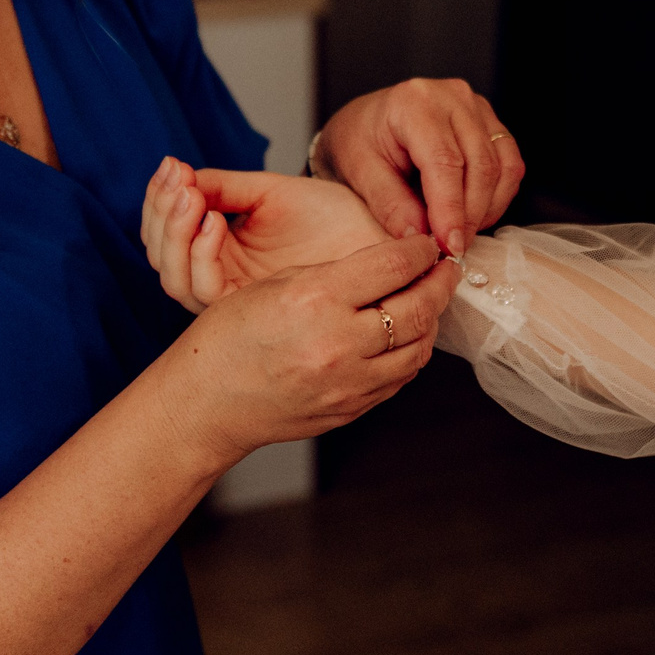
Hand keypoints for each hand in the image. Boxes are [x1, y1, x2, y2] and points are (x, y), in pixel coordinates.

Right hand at [142, 157, 388, 312]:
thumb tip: (178, 172)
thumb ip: (228, 186)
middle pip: (163, 259)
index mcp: (222, 253)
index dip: (160, 200)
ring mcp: (236, 299)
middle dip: (162, 215)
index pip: (168, 233)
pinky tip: (213, 221)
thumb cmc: (332, 218)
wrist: (374, 239)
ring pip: (177, 279)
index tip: (170, 167)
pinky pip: (206, 292)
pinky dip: (201, 254)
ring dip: (176, 232)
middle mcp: (223, 280)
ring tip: (192, 197)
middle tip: (177, 180)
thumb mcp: (272, 194)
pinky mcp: (254, 311)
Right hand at [161, 232, 459, 466]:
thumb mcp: (275, 284)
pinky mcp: (350, 409)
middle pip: (419, 307)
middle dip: (441, 283)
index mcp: (315, 298)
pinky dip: (410, 354)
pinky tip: (405, 338)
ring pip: (418, 348)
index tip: (428, 244)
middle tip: (447, 270)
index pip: (395, 265)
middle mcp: (338, 342)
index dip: (422, 250)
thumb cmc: (227, 339)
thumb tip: (386, 264)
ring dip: (431, 321)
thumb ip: (334, 275)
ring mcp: (348, 382)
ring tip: (430, 302)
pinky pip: (398, 379)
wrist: (207, 403)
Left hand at [312, 78, 524, 257]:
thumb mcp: (358, 171)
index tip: (448, 245)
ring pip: (502, 167)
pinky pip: (510, 165)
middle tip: (452, 249)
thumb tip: (420, 237)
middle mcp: (453, 97)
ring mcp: (477, 108)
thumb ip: (389, 204)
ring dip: (486, 209)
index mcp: (415, 102)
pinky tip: (472, 215)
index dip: (450, 208)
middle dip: (469, 216)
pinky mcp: (491, 124)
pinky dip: (496, 197)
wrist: (366, 124)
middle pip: (480, 165)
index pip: (445, 161)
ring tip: (458, 233)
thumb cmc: (359, 141)